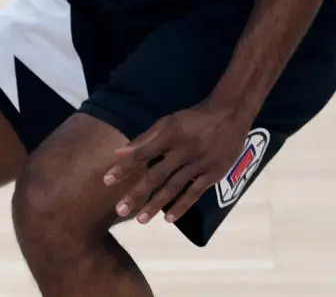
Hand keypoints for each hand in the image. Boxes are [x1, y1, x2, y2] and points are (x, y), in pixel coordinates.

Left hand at [103, 100, 252, 224]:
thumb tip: (118, 151)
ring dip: (156, 204)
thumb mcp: (167, 122)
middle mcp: (182, 151)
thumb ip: (143, 139)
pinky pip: (195, 192)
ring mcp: (199, 163)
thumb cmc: (192, 119)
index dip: (124, 168)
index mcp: (168, 136)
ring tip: (141, 220)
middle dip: (137, 193)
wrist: (229, 115)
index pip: (141, 154)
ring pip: (174, 187)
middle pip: (156, 175)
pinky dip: (182, 206)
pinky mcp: (213, 173)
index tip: (106, 180)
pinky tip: (169, 218)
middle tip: (120, 210)